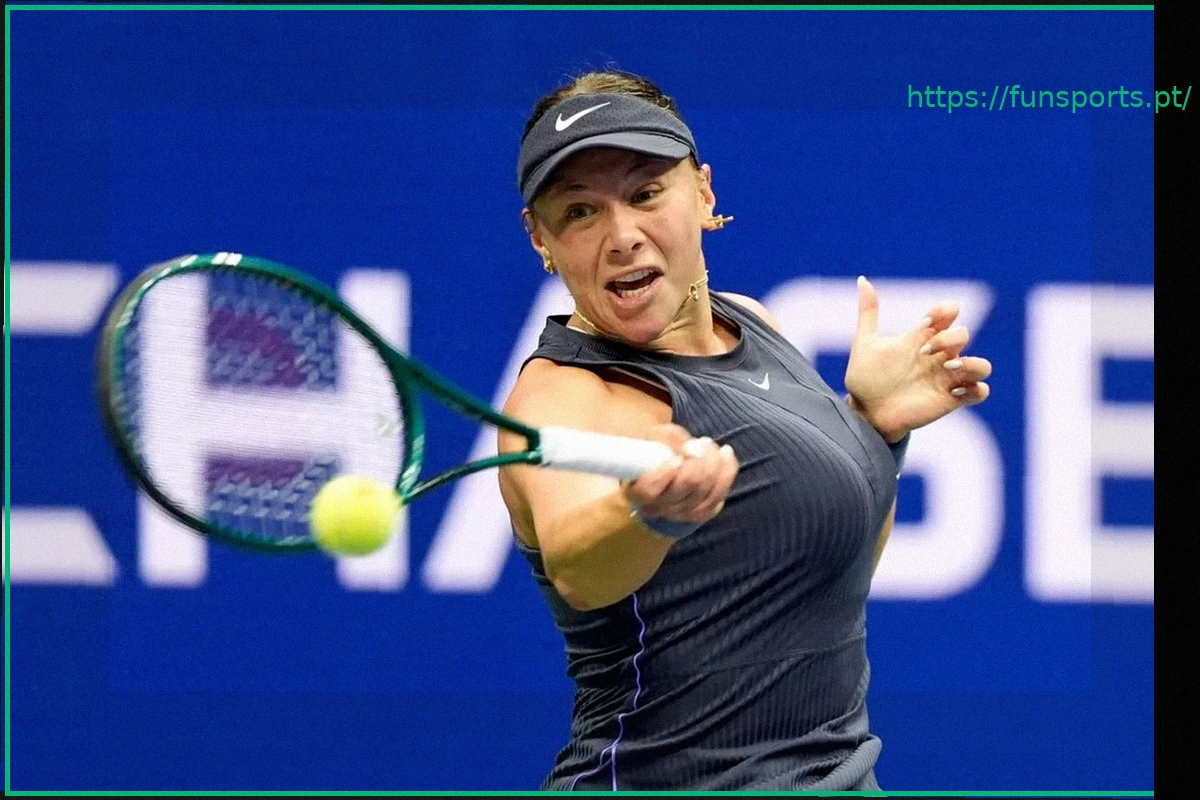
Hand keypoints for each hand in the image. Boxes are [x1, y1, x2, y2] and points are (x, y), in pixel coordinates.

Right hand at [622, 424, 738, 523]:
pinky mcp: (702, 513)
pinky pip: (721, 493)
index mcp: (639, 491)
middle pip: (689, 485)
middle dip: (700, 459)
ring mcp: (683, 513)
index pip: (651, 489)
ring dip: (714, 461)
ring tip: (707, 445)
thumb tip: (692, 450)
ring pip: (708, 489)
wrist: (665, 465)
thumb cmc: (656, 449)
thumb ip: (670, 440)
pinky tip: (725, 453)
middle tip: (698, 443)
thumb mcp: (656, 436)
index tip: (677, 457)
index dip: (666, 473)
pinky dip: (727, 470)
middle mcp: (660, 507)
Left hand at [844, 276, 991, 441]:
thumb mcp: (865, 343)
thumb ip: (868, 313)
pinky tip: (954, 390)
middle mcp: (939, 356)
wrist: (865, 412)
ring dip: (972, 363)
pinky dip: (975, 389)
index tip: (925, 321)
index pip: (947, 313)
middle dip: (949, 339)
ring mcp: (947, 378)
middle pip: (963, 335)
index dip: (944, 311)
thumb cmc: (866, 377)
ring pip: (981, 366)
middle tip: (923, 352)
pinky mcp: (951, 400)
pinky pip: (979, 392)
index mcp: (922, 337)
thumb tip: (862, 280)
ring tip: (948, 368)